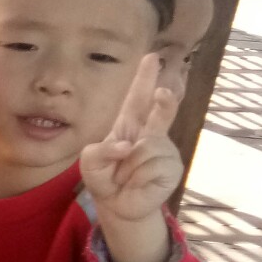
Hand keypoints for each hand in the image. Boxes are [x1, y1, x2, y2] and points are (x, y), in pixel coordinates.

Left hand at [80, 55, 179, 261]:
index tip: (152, 57)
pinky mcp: (172, 167)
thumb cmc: (105, 177)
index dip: (144, 78)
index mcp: (129, 126)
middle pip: (161, 110)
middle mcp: (150, 133)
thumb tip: (128, 146)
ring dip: (129, 166)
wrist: (118, 205)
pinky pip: (153, 166)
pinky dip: (139, 177)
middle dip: (165, 100)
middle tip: (164, 91)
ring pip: (147, 148)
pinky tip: (139, 182)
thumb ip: (98, 151)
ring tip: (127, 175)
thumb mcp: (89, 163)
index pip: (136, 98)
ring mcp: (164, 150)